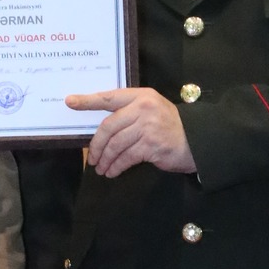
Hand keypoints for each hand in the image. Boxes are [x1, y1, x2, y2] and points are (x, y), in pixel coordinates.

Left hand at [65, 88, 196, 178]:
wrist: (198, 140)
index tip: (70, 102)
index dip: (88, 101)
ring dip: (105, 159)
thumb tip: (101, 130)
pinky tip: (112, 172)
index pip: (109, 97)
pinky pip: (126, 157)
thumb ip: (129, 113)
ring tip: (101, 168)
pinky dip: (116, 166)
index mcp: (141, 96)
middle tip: (91, 158)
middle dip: (96, 145)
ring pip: (115, 144)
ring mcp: (148, 126)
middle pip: (108, 126)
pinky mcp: (151, 145)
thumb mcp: (151, 111)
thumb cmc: (169, 127)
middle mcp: (143, 108)